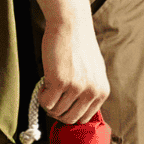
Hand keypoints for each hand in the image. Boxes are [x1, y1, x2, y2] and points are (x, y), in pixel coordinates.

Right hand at [39, 10, 109, 124]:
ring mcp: (77, 87)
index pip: (83, 118)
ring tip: (49, 85)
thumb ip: (90, 91)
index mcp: (102, 92)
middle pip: (70, 119)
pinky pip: (46, 102)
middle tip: (52, 97)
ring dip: (48, 102)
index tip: (62, 102)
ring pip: (56, 111)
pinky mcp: (60, 81)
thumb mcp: (94, 72)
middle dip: (57, 111)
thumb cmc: (79, 46)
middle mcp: (92, 92)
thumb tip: (77, 111)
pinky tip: (44, 82)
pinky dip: (41, 96)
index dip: (69, 113)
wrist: (71, 25)